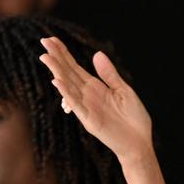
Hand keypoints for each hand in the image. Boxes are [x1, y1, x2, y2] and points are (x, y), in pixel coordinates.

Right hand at [39, 37, 154, 165]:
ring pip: (68, 86)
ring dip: (57, 72)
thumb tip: (97, 54)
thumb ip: (110, 75)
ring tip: (45, 58)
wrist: (139, 142)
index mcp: (95, 87)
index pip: (75, 67)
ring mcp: (86, 108)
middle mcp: (87, 95)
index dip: (64, 54)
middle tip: (43, 41)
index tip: (52, 40)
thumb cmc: (133, 118)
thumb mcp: (124, 91)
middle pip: (68, 73)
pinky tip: (58, 82)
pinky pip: (76, 105)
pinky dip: (67, 94)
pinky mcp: (89, 120)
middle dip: (56, 58)